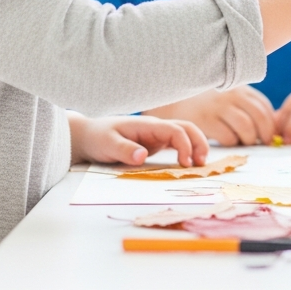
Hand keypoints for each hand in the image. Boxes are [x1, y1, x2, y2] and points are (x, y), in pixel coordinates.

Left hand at [67, 112, 208, 166]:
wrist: (88, 136)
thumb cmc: (97, 138)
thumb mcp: (107, 144)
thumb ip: (125, 149)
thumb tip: (143, 156)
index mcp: (148, 125)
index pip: (175, 130)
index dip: (185, 145)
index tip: (185, 164)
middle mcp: (156, 128)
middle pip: (187, 128)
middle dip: (199, 143)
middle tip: (202, 164)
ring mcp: (157, 135)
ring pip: (185, 134)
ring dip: (196, 146)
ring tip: (200, 165)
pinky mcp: (155, 143)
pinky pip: (177, 144)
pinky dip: (187, 151)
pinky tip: (189, 164)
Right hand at [143, 85, 276, 146]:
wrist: (173, 101)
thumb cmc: (206, 103)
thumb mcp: (229, 97)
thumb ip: (248, 106)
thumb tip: (276, 123)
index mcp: (239, 89)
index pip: (264, 107)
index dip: (271, 123)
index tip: (270, 135)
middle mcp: (231, 95)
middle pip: (259, 117)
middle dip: (264, 134)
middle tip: (261, 143)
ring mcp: (218, 107)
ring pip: (246, 127)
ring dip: (248, 139)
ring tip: (243, 142)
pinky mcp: (205, 120)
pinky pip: (228, 137)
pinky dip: (232, 143)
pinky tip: (227, 142)